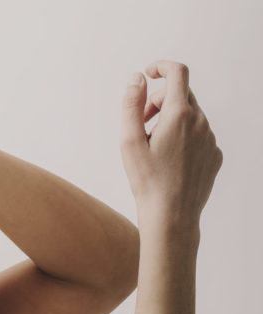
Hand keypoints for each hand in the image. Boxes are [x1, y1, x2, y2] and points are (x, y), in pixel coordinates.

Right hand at [120, 60, 222, 229]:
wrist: (171, 215)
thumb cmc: (147, 181)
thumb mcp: (129, 142)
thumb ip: (131, 105)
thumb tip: (137, 78)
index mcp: (179, 115)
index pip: (177, 73)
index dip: (162, 67)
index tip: (149, 73)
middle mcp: (200, 122)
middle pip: (181, 95)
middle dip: (158, 103)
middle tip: (141, 125)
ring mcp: (210, 139)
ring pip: (190, 117)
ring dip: (170, 123)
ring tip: (154, 149)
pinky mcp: (214, 155)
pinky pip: (198, 136)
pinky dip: (183, 139)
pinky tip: (169, 162)